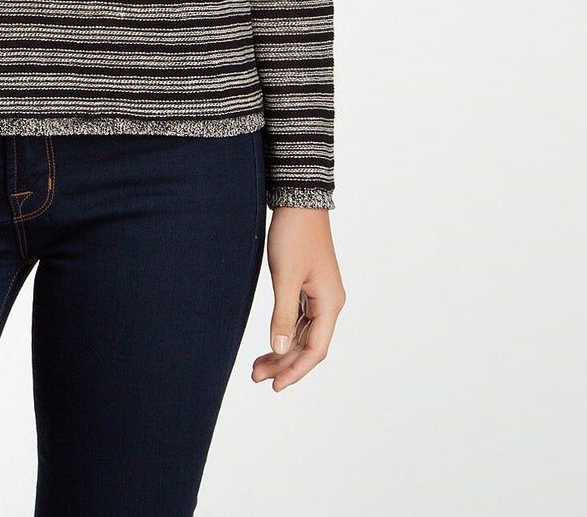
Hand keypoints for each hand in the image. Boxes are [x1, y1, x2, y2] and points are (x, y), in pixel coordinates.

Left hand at [251, 207, 344, 389]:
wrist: (299, 201)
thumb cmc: (294, 235)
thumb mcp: (285, 276)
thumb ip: (283, 314)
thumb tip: (281, 350)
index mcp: (330, 303)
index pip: (315, 350)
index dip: (295, 371)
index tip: (274, 386)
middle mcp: (329, 303)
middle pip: (310, 346)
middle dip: (284, 364)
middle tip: (256, 377)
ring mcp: (320, 295)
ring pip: (304, 334)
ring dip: (283, 351)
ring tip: (258, 366)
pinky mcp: (310, 286)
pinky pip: (300, 320)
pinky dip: (286, 333)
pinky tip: (271, 342)